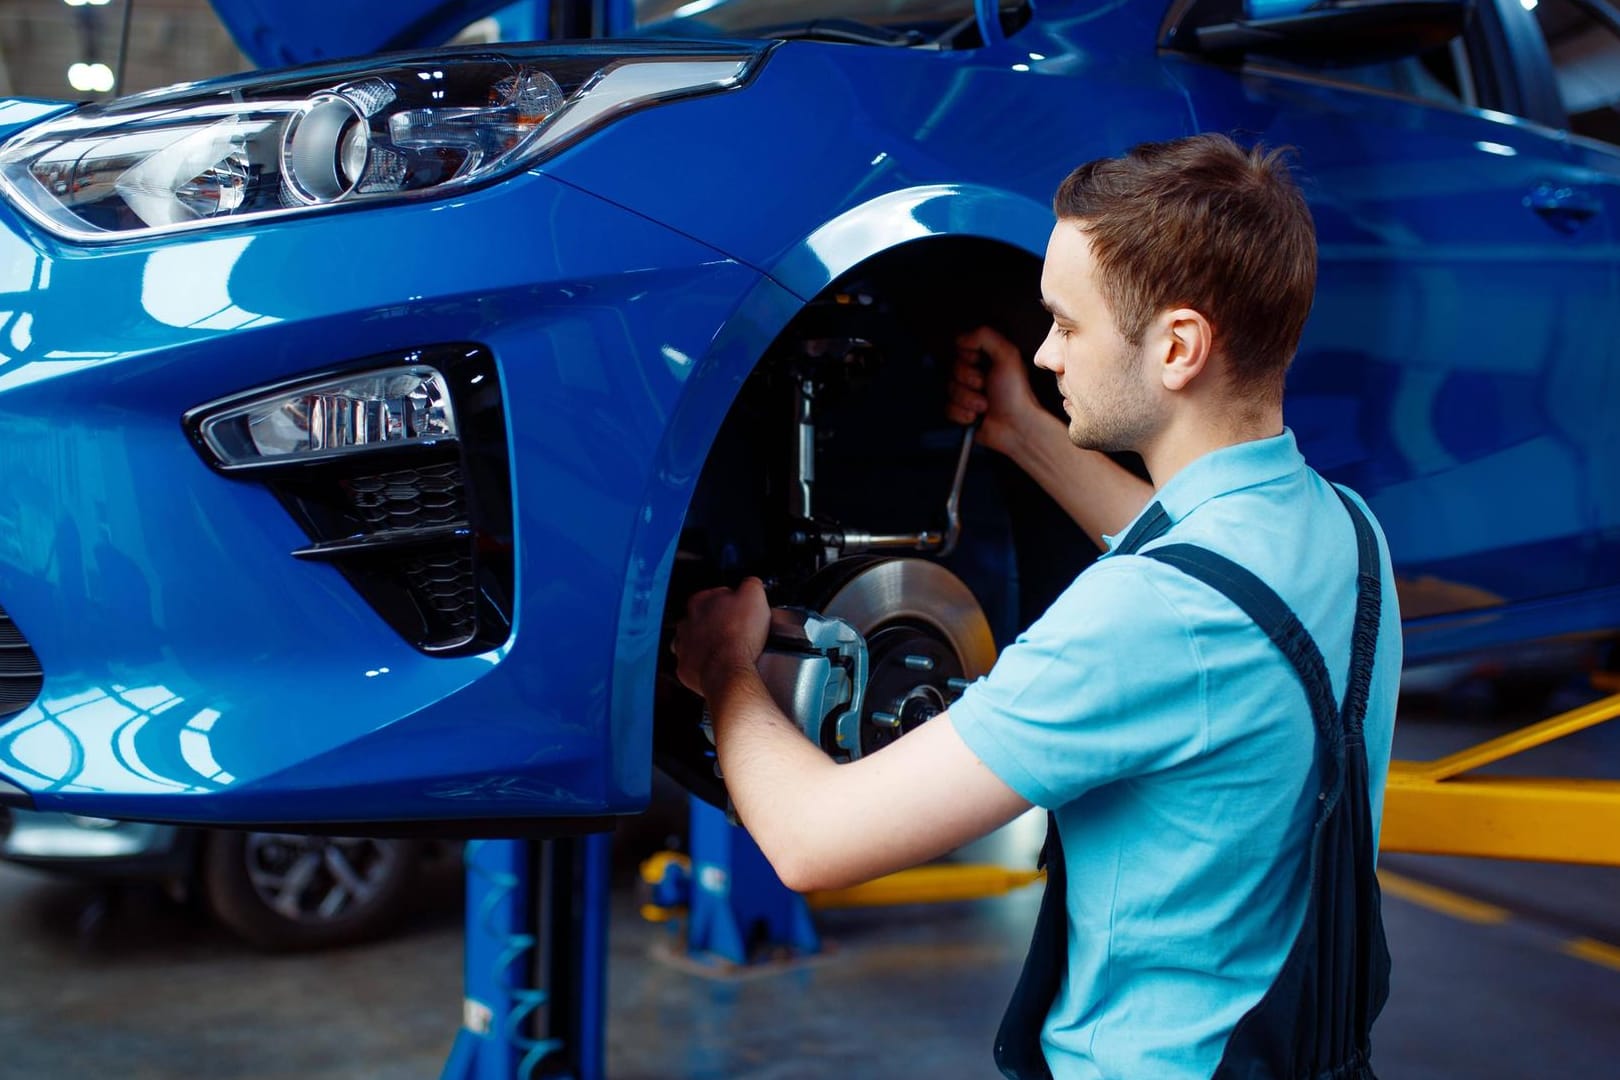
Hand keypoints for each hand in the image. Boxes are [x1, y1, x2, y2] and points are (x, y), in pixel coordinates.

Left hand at [673, 578, 770, 698]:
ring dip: (708, 643)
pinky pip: (693, 663)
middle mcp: (686, 623)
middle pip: (702, 618)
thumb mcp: (755, 596)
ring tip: (726, 649)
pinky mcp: (685, 667)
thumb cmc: (738, 636)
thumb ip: (751, 584)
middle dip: (717, 623)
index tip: (741, 609)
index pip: (715, 594)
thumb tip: (751, 583)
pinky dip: (704, 664)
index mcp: (700, 601)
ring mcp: (683, 646)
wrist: (729, 670)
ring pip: (694, 640)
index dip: (732, 601)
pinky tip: (718, 664)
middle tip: (736, 630)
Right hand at [945, 326, 1043, 457]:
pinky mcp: (961, 412)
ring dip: (968, 399)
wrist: (1015, 427)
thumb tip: (960, 338)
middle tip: (984, 386)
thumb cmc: (1015, 392)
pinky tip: (975, 417)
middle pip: (952, 369)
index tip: (979, 362)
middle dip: (968, 379)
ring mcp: (967, 394)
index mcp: (986, 359)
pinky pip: (948, 408)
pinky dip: (962, 414)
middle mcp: (975, 374)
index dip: (966, 356)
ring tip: (984, 406)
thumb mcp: (1007, 356)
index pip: (960, 348)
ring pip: (949, 389)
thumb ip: (985, 336)